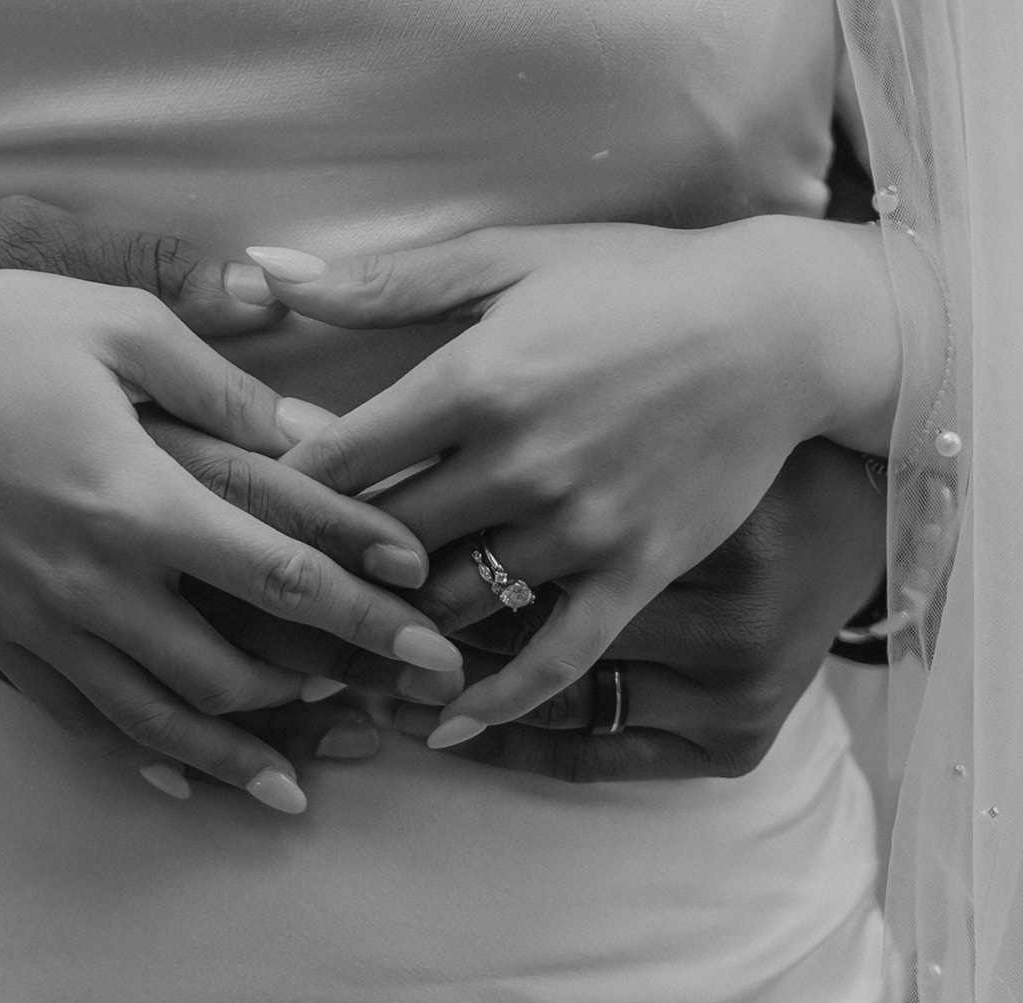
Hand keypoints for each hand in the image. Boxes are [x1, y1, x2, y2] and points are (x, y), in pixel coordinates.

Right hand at [0, 213, 464, 813]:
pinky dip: (141, 755)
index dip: (369, 614)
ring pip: (158, 720)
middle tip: (384, 705)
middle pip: (231, 672)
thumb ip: (223, 388)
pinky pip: (79, 720)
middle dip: (321, 693)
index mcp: (140, 501)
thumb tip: (313, 440)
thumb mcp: (117, 327)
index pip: (283, 578)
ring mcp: (39, 623)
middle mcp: (94, 584)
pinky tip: (183, 778)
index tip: (433, 641)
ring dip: (239, 754)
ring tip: (302, 779)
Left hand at [249, 220, 899, 740]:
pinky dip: (498, 699)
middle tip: (269, 601)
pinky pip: (556, 655)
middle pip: (385, 542)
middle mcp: (519, 461)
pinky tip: (445, 725)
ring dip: (394, 634)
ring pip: (454, 604)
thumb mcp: (511, 257)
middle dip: (323, 573)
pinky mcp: (637, 570)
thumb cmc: (637, 281)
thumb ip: (387, 281)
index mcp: (475, 379)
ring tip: (334, 658)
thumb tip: (268, 271)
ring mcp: (581, 525)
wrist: (780, 326)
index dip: (280, 495)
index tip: (242, 518)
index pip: (340, 460)